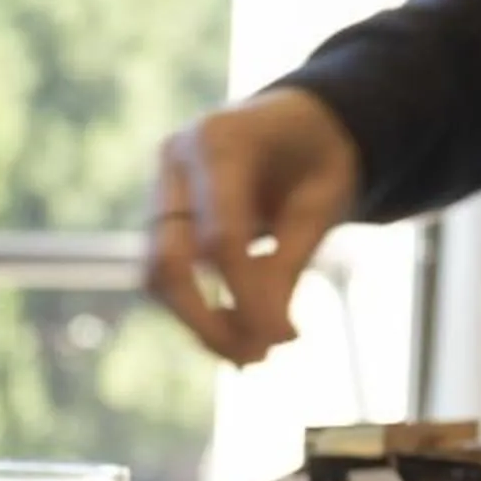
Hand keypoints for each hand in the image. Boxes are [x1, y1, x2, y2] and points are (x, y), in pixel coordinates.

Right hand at [144, 87, 359, 363]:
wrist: (301, 119)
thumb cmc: (320, 155)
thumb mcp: (322, 204)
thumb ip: (288, 265)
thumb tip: (267, 340)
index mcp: (221, 140)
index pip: (221, 237)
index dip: (247, 297)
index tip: (284, 340)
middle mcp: (175, 160)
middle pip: (167, 260)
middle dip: (205, 321)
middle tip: (253, 361)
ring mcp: (160, 186)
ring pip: (157, 274)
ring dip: (199, 322)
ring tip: (253, 354)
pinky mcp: (159, 213)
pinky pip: (166, 272)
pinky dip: (199, 307)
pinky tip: (239, 332)